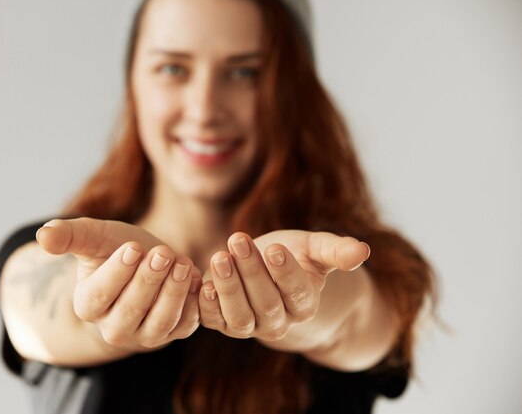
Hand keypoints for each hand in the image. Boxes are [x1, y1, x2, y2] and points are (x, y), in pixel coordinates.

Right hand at [36, 217, 201, 351]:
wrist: (148, 260)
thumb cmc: (115, 247)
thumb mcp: (93, 236)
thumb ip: (69, 236)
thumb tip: (42, 236)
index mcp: (88, 304)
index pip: (100, 294)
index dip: (118, 272)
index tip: (133, 247)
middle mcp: (114, 328)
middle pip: (131, 310)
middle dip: (148, 280)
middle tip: (162, 253)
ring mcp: (145, 334)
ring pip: (160, 322)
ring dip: (173, 293)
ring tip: (182, 263)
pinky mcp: (174, 332)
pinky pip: (185, 325)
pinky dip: (194, 304)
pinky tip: (197, 278)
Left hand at [198, 230, 369, 341]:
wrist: (264, 269)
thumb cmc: (294, 254)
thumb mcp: (316, 248)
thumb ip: (337, 251)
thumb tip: (363, 251)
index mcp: (304, 304)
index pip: (298, 293)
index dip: (286, 273)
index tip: (274, 248)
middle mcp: (278, 322)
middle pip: (267, 305)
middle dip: (252, 272)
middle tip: (239, 240)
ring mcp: (249, 325)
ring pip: (240, 317)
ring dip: (228, 288)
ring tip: (220, 257)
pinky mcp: (222, 322)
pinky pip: (213, 321)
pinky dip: (206, 306)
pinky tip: (201, 283)